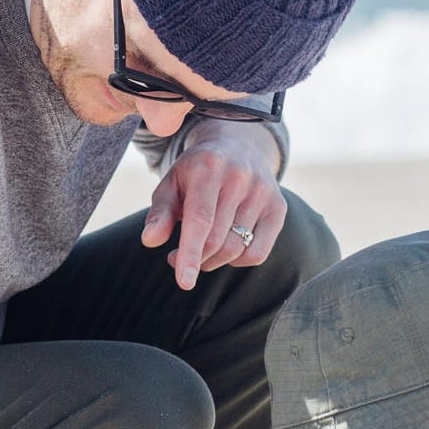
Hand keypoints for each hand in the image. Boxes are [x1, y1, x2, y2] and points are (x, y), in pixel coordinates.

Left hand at [141, 123, 284, 290]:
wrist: (239, 146)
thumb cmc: (197, 172)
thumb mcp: (172, 184)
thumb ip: (161, 212)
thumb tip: (150, 241)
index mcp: (209, 168)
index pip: (201, 219)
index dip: (191, 253)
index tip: (184, 282)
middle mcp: (240, 177)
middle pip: (217, 239)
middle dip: (194, 258)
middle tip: (175, 259)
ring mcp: (263, 192)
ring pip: (237, 249)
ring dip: (212, 261)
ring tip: (198, 250)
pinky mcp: (278, 207)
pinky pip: (257, 253)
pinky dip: (237, 261)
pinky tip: (225, 247)